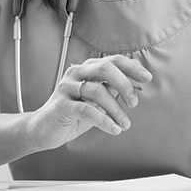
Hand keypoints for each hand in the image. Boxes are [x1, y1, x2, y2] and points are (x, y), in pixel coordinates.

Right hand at [31, 55, 151, 150]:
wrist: (43, 129)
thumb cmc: (71, 113)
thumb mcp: (96, 100)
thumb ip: (111, 88)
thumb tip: (134, 78)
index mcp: (86, 69)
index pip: (111, 60)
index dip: (131, 67)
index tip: (146, 78)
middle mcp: (75, 73)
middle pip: (104, 68)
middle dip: (124, 85)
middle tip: (134, 103)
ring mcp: (66, 88)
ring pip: (97, 91)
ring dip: (116, 110)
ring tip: (124, 124)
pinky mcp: (61, 105)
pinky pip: (86, 110)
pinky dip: (103, 120)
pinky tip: (113, 129)